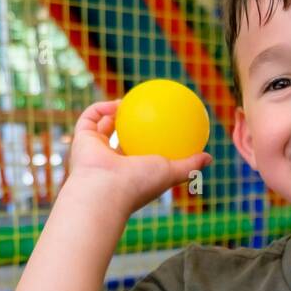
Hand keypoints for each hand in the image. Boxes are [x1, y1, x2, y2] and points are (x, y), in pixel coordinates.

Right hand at [66, 100, 211, 215]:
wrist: (106, 189)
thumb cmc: (139, 183)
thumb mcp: (171, 173)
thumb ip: (189, 166)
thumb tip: (209, 157)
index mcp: (129, 171)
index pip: (139, 152)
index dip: (149, 137)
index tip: (161, 124)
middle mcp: (110, 162)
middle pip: (119, 138)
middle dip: (128, 122)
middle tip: (143, 107)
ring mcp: (94, 151)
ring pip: (101, 126)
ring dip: (112, 112)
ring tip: (128, 100)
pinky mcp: (81, 140)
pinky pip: (90, 118)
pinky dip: (101, 108)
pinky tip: (117, 101)